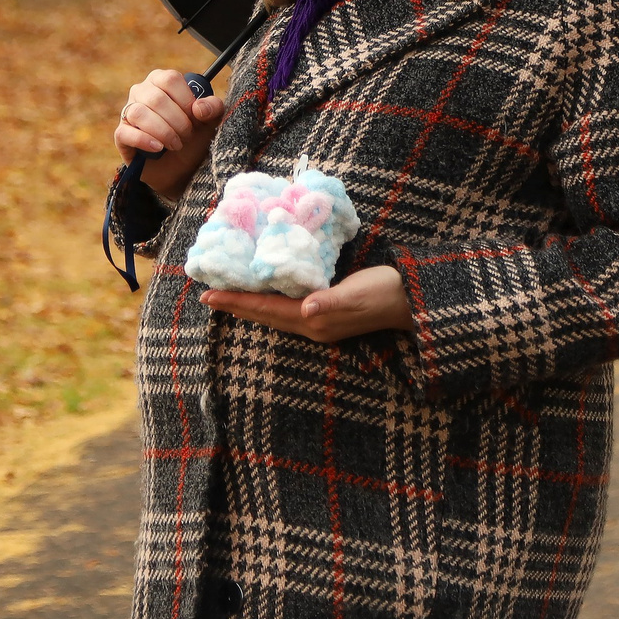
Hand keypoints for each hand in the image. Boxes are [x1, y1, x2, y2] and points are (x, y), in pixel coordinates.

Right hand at [114, 68, 228, 201]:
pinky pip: (125, 132)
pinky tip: (158, 148)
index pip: (170, 79)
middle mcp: (142, 91)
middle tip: (187, 136)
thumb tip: (198, 108)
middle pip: (156, 98)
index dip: (186, 100)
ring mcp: (128, 112)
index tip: (196, 118)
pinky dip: (144, 140)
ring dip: (163, 131)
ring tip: (176, 144)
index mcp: (162, 81)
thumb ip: (213, 108)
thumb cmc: (195, 138)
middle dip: (177, 121)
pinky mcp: (122, 134)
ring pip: (139, 113)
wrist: (182, 169)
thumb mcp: (211, 122)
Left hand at [199, 264, 413, 341]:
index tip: (208, 295)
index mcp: (315, 321)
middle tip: (206, 295)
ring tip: (227, 296)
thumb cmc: (385, 292)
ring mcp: (319, 323)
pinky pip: (286, 310)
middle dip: (236, 306)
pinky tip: (265, 293)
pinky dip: (269, 301)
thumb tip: (307, 309)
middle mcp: (312, 326)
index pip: (267, 310)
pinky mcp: (326, 314)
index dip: (237, 302)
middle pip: (265, 315)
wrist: (412, 300)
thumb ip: (332, 302)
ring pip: (274, 314)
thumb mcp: (358, 293)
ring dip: (250, 306)